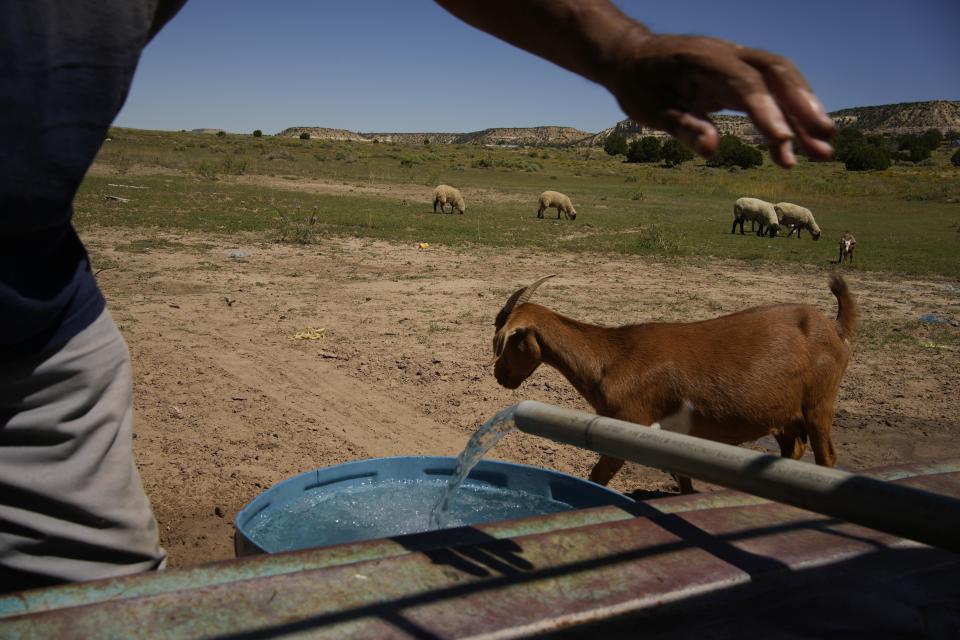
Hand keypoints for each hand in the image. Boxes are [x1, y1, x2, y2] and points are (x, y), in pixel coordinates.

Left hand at [603, 31, 836, 166]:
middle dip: (803, 106)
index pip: (744, 82)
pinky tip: (789, 153)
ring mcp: (738, 64)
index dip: (765, 109)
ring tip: (823, 152)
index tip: (783, 140)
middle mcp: (728, 55)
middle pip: (776, 73)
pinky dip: (784, 121)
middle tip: (824, 139)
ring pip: (781, 83)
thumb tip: (711, 151)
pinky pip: (770, 95)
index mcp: (702, 59)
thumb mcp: (651, 109)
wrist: (633, 60)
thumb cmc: (640, 85)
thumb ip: (682, 127)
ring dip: (804, 116)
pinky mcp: (740, 78)